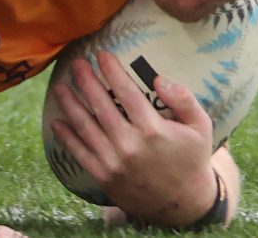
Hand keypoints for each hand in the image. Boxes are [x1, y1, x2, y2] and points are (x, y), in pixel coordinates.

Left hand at [45, 50, 220, 228]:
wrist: (181, 202)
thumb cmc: (191, 158)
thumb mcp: (200, 126)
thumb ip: (183, 99)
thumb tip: (159, 79)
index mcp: (153, 129)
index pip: (127, 93)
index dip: (112, 71)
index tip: (102, 55)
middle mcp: (130, 145)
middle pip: (101, 106)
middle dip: (86, 82)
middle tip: (76, 63)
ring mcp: (114, 162)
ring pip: (86, 128)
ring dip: (71, 105)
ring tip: (60, 86)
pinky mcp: (104, 177)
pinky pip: (80, 154)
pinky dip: (67, 138)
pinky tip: (57, 122)